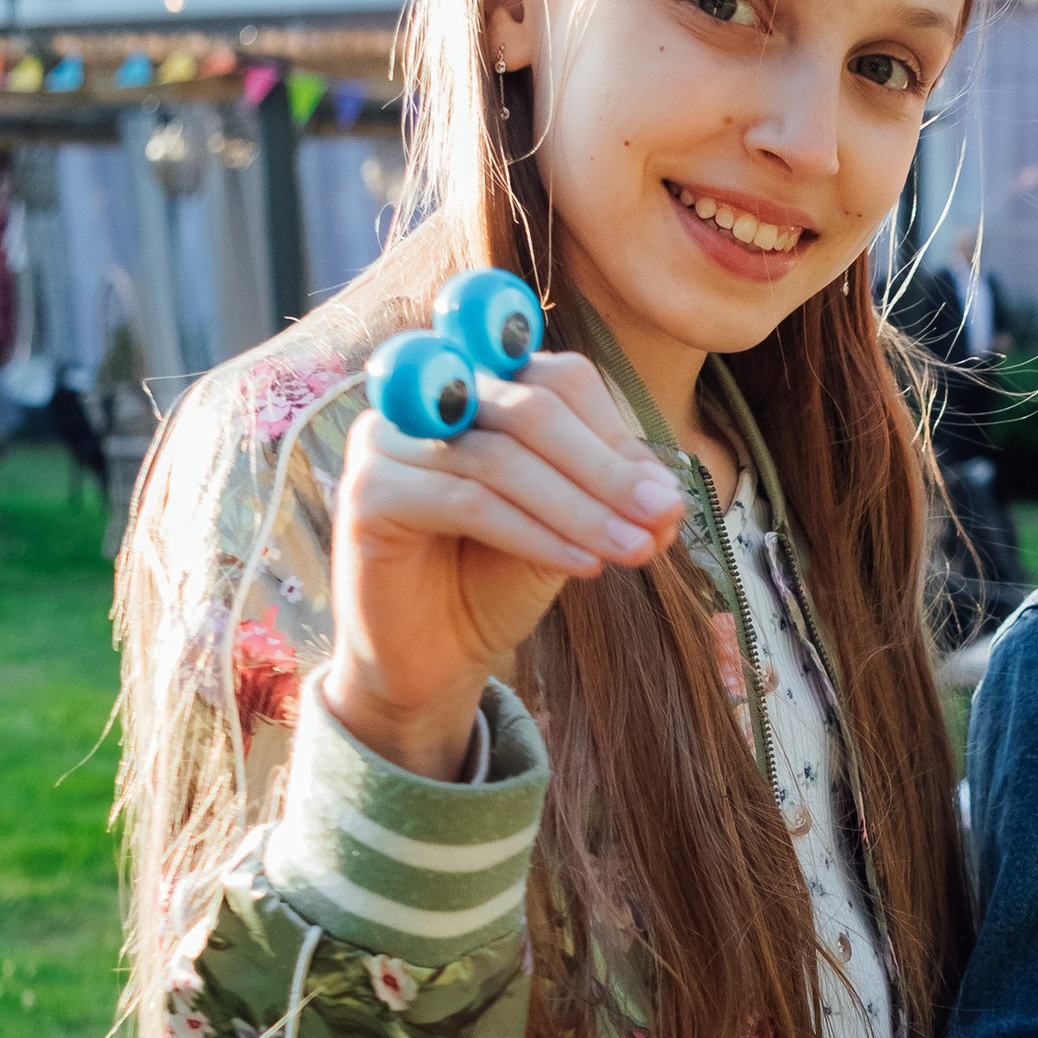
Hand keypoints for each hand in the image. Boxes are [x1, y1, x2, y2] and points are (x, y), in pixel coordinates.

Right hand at [324, 347, 686, 777]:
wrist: (433, 657)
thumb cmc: (495, 579)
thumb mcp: (568, 525)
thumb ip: (608, 493)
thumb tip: (668, 492)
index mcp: (476, 384)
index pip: (555, 380)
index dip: (615, 436)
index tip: (666, 499)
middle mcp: (424, 396)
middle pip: (528, 407)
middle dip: (604, 469)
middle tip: (659, 518)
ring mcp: (386, 438)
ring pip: (501, 459)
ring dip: (579, 509)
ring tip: (632, 551)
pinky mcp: (368, 492)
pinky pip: (468, 502)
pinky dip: (535, 535)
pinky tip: (582, 567)